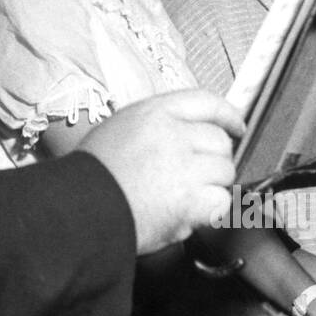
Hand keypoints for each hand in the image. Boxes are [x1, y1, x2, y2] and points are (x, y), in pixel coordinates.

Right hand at [79, 89, 243, 254]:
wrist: (79, 209)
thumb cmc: (91, 176)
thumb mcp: (119, 130)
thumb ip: (155, 128)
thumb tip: (187, 137)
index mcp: (153, 112)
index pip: (205, 101)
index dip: (227, 115)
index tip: (236, 126)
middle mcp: (172, 133)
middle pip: (219, 141)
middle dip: (215, 160)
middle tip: (198, 177)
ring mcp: (184, 165)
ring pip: (224, 172)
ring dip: (211, 188)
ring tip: (185, 199)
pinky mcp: (189, 198)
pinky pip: (220, 201)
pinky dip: (208, 212)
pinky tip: (187, 214)